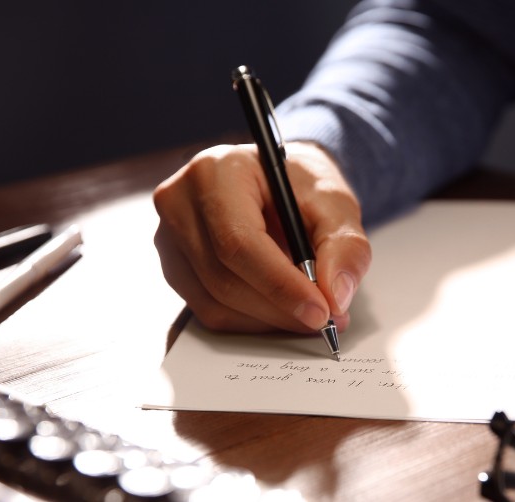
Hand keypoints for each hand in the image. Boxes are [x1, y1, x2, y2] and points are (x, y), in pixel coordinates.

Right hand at [153, 141, 370, 332]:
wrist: (276, 182)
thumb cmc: (301, 186)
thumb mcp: (336, 204)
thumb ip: (345, 246)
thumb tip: (336, 294)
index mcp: (216, 171)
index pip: (238, 242)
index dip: (280, 285)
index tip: (321, 311)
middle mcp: (179, 202)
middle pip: (223, 278)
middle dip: (280, 308)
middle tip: (327, 318)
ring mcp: (169, 236)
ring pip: (214, 302)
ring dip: (267, 319)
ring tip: (309, 311)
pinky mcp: (174, 265)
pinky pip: (208, 310)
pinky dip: (250, 320)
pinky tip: (280, 309)